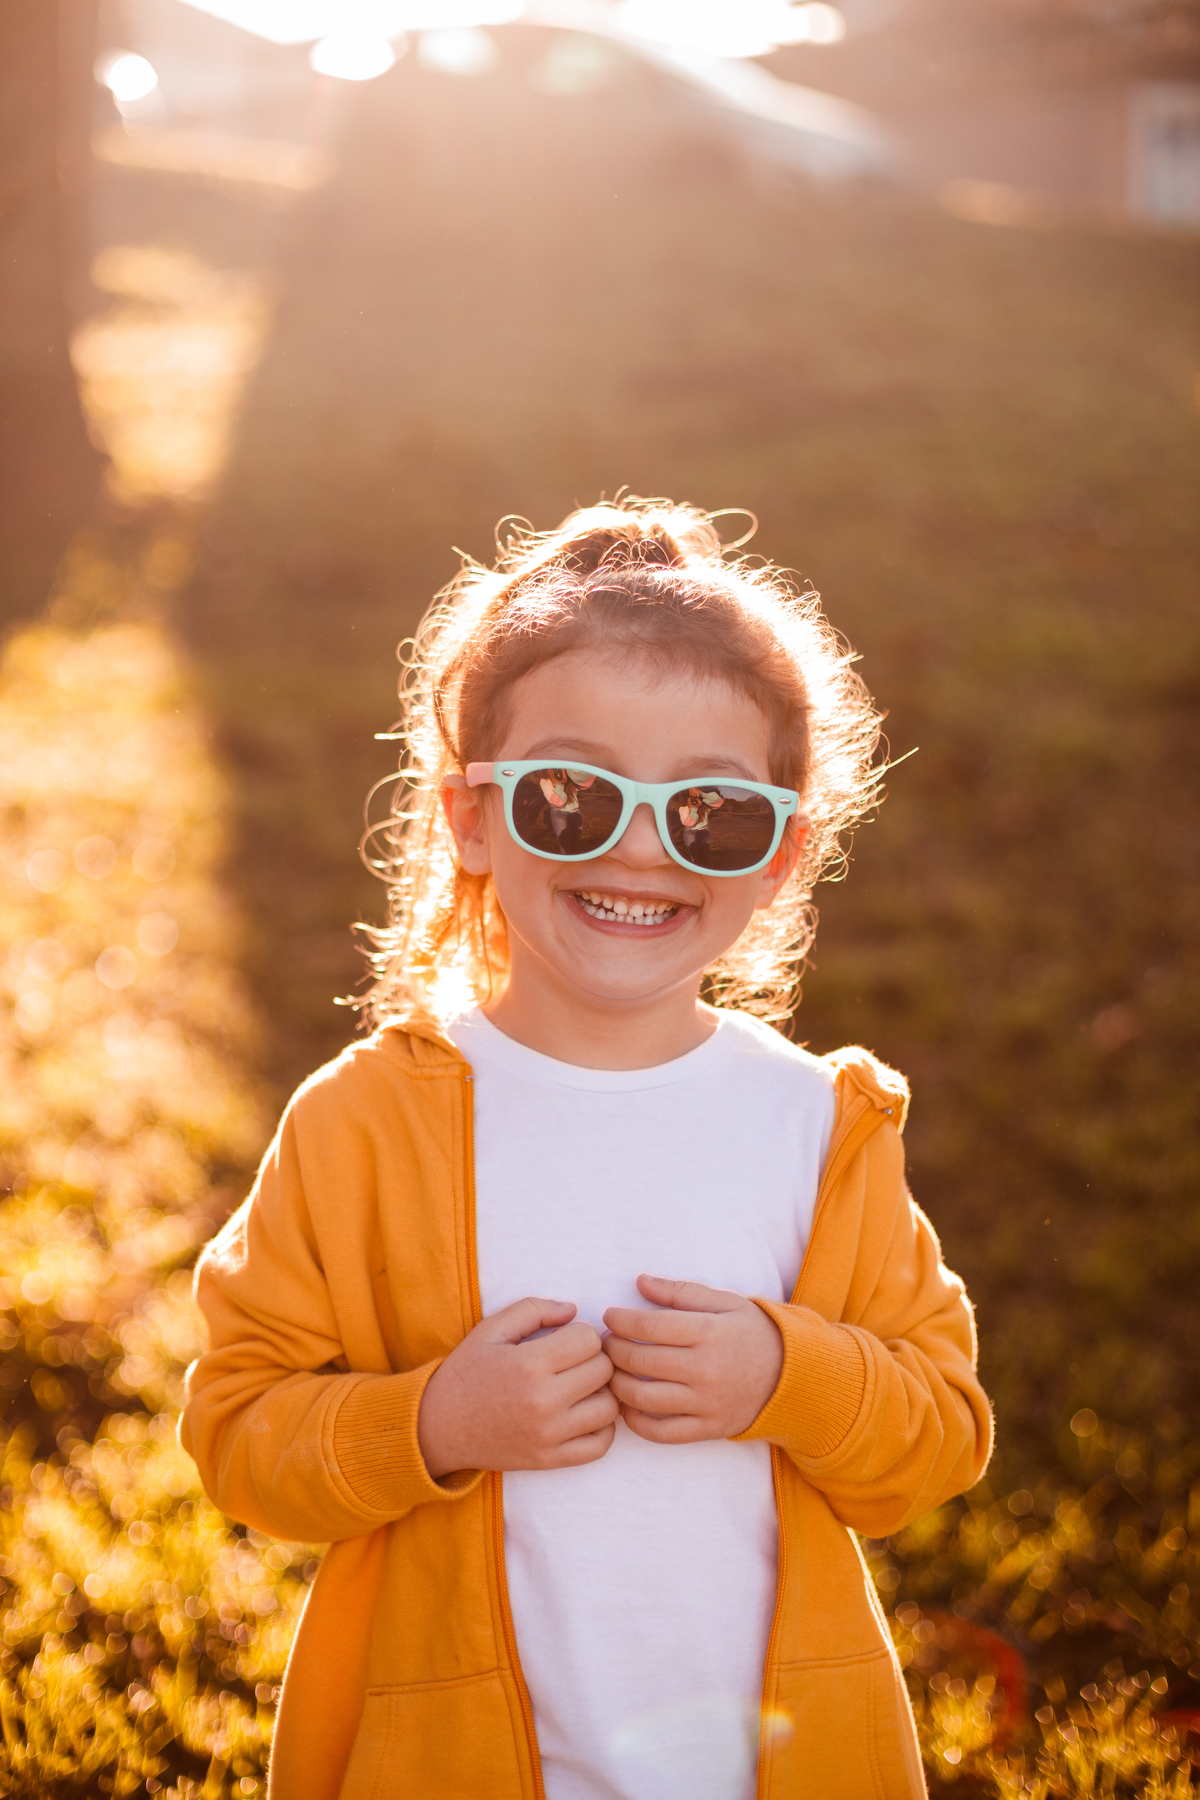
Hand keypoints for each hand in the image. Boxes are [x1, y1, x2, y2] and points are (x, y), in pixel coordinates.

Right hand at [417, 1297, 617, 1477]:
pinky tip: (583, 1413)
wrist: (437, 1428)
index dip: (581, 1333)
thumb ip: (534, 1309)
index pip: (589, 1340)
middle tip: (573, 1360)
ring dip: (600, 1392)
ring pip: (609, 1407)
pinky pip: (600, 1445)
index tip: (565, 1338)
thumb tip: (574, 1311)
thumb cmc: (466, 1373)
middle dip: (594, 1358)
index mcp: (529, 1365)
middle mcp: (543, 1402)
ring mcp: (549, 1435)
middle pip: (604, 1370)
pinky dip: (602, 1427)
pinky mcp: (550, 1460)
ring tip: (580, 1386)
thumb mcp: (491, 1329)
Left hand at [602, 1275, 783, 1444]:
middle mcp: (706, 1370)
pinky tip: (626, 1405)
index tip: (609, 1316)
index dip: (620, 1320)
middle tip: (604, 1342)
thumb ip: (680, 1292)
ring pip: (644, 1398)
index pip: (649, 1326)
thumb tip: (640, 1282)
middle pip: (640, 1361)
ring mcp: (707, 1403)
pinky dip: (635, 1422)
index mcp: (709, 1333)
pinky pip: (662, 1433)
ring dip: (617, 1383)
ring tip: (611, 1370)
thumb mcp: (724, 1301)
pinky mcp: (708, 1429)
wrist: (793, 1376)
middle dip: (612, 1350)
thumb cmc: (753, 1332)